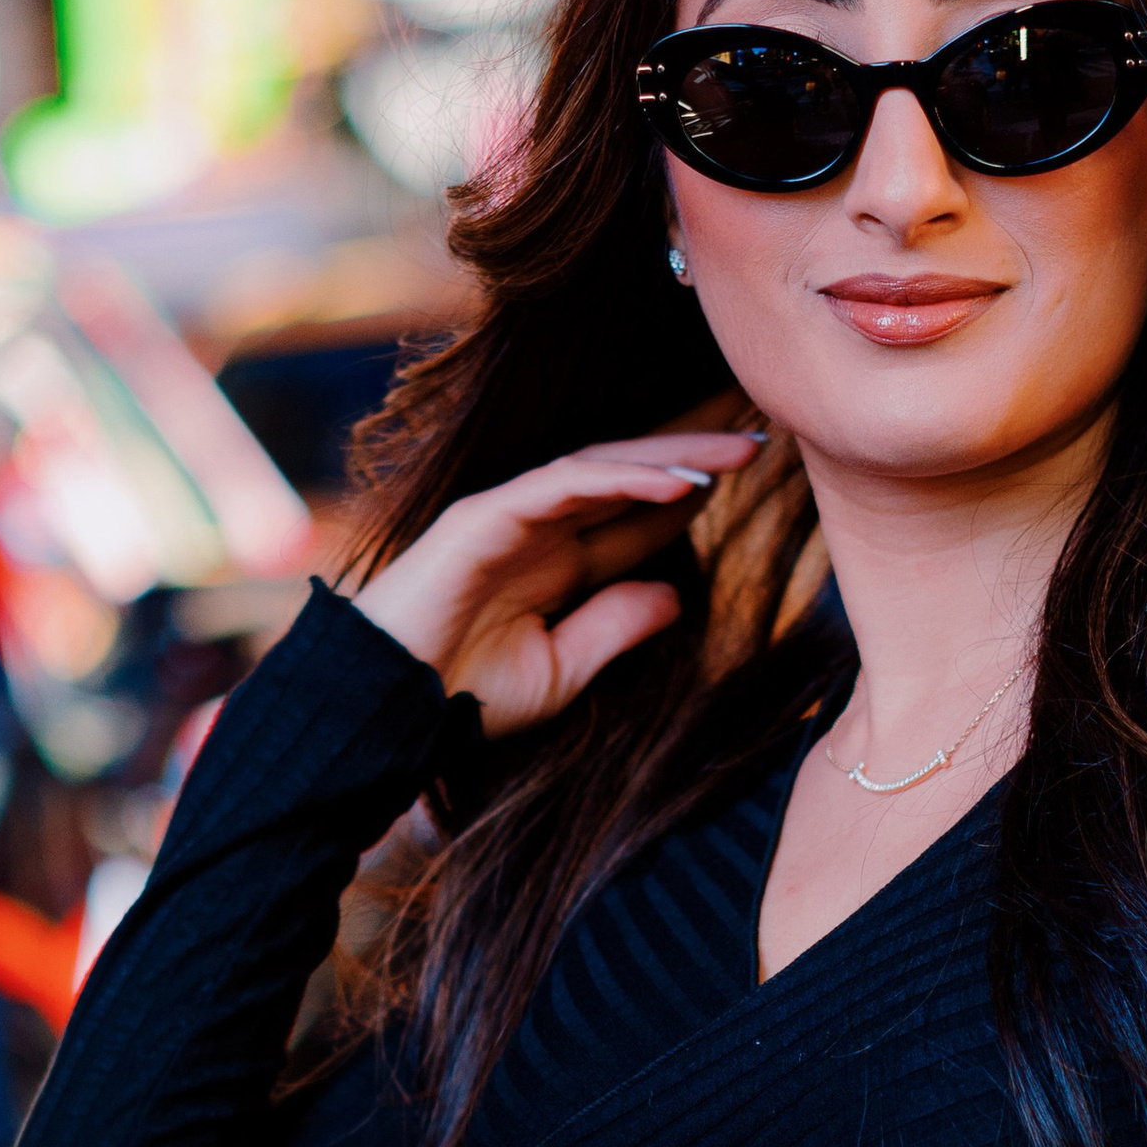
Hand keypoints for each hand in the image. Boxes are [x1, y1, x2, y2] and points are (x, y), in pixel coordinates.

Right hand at [355, 412, 764, 738]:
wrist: (384, 711)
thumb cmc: (461, 700)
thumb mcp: (561, 672)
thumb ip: (615, 629)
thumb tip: (676, 598)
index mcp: (556, 562)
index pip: (636, 514)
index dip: (692, 492)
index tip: (753, 476)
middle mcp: (538, 528)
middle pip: (631, 475)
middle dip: (695, 453)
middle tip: (761, 434)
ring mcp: (510, 515)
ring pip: (606, 467)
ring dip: (674, 456)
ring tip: (739, 451)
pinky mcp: (485, 516)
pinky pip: (564, 485)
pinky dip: (622, 479)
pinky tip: (676, 480)